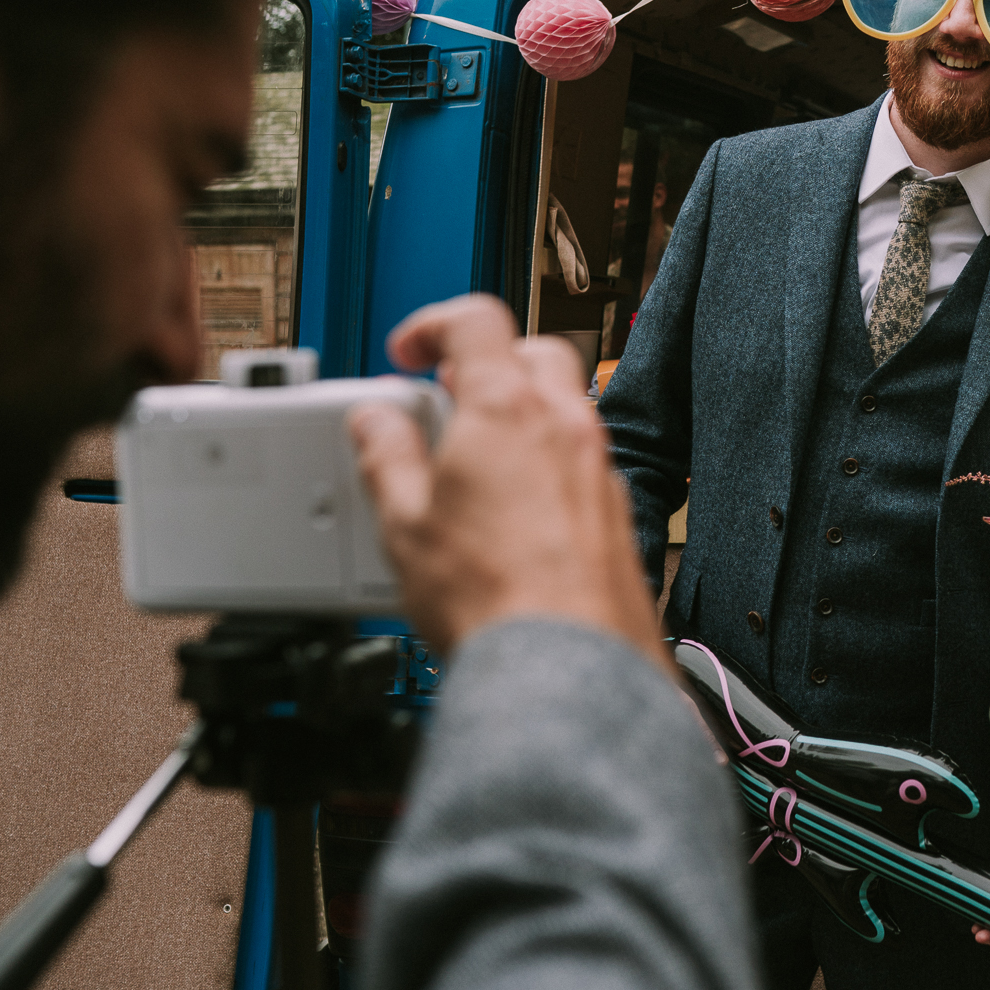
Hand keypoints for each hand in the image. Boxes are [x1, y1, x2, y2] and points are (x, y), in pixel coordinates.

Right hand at [348, 294, 665, 668]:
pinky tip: (515, 506)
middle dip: (486, 361)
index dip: (433, 324)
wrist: (567, 667)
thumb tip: (374, 424)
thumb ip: (385, 458)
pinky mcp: (616, 511)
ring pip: (563, 406)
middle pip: (532, 352)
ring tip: (472, 455)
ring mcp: (598, 468)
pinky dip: (546, 460)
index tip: (408, 351)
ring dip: (519, 412)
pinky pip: (580, 459)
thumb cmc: (496, 602)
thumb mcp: (405, 525)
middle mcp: (565, 427)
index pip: (476, 321)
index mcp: (507, 410)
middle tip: (444, 395)